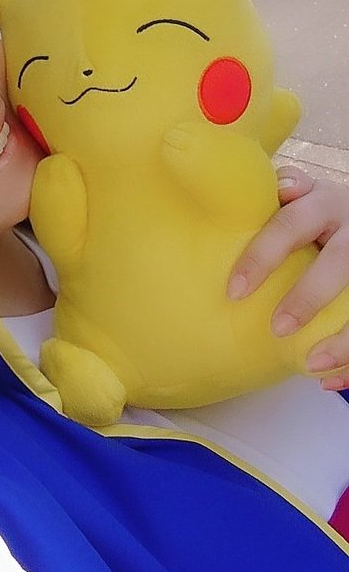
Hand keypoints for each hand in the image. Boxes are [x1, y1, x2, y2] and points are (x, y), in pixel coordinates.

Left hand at [227, 165, 348, 389]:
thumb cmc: (323, 211)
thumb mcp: (307, 195)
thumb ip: (287, 192)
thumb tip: (274, 192)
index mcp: (326, 202)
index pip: (291, 223)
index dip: (262, 255)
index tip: (234, 291)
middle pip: (339, 261)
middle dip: (309, 296)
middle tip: (278, 327)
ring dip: (344, 338)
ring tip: (313, 363)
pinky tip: (330, 379)